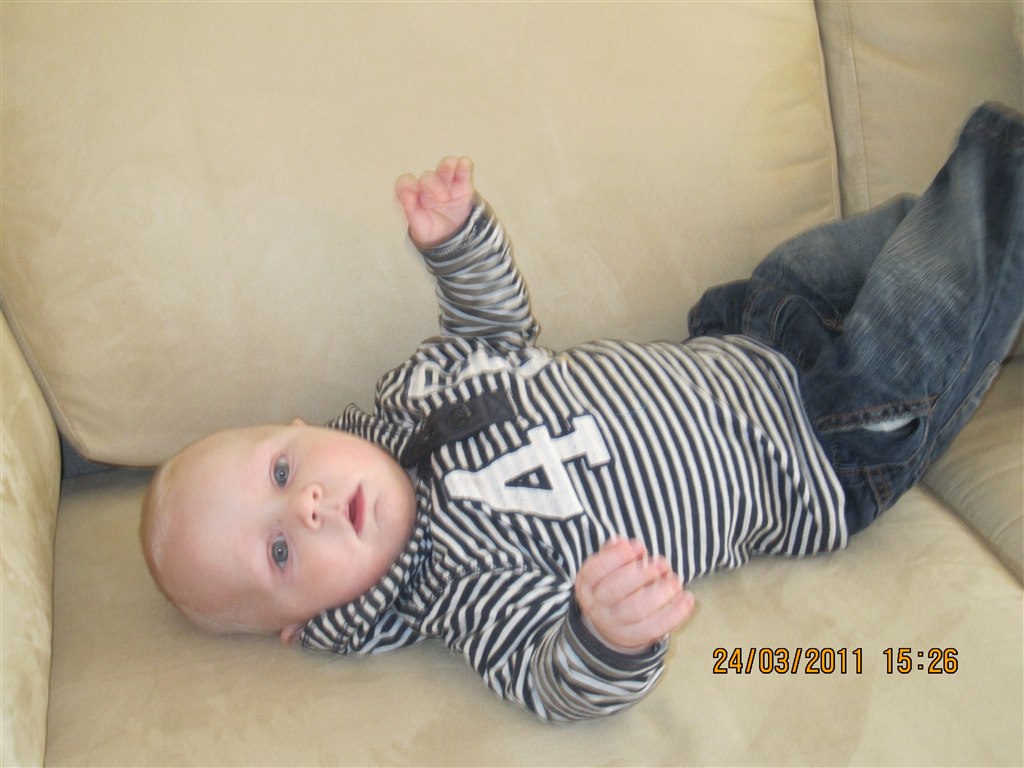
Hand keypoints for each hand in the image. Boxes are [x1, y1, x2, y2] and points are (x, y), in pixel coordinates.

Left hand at [395, 156, 475, 248]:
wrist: (452, 238)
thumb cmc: (431, 230)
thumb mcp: (417, 225)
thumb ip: (409, 208)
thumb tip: (405, 193)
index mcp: (414, 195)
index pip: (406, 182)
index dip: (407, 184)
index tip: (413, 192)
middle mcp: (428, 187)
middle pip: (428, 177)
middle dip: (434, 185)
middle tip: (442, 199)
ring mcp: (446, 184)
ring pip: (444, 167)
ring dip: (447, 164)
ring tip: (450, 164)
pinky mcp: (462, 185)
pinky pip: (462, 171)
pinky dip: (464, 165)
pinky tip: (464, 163)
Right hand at [575, 538, 694, 653]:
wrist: (609, 623)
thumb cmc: (612, 584)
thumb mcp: (607, 567)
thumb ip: (614, 552)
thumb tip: (621, 541)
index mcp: (586, 584)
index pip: (597, 569)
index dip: (617, 556)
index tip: (639, 546)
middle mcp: (596, 605)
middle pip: (616, 590)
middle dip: (641, 574)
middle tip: (662, 562)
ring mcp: (614, 625)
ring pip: (637, 610)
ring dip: (660, 593)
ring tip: (676, 581)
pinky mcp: (633, 637)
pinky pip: (655, 628)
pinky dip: (674, 613)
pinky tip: (687, 598)